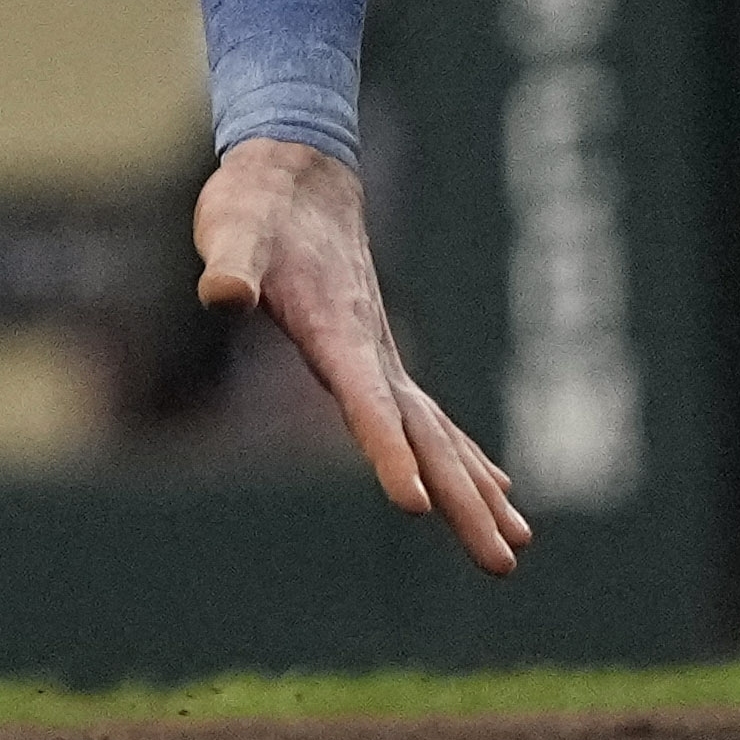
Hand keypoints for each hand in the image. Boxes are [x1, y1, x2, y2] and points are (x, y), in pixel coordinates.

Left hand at [195, 136, 529, 572]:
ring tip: (518, 548)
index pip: (369, 406)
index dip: (389, 455)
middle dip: (464, 504)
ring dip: (477, 491)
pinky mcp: (377, 354)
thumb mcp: (232, 233)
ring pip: (439, 435)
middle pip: (425, 438)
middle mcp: (373, 352)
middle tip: (503, 565)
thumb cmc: (256, 208)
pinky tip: (496, 488)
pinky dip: (464, 455)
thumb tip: (222, 293)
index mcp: (339, 333)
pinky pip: (430, 418)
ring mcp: (382, 355)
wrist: (297, 174)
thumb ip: (230, 265)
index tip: (418, 508)